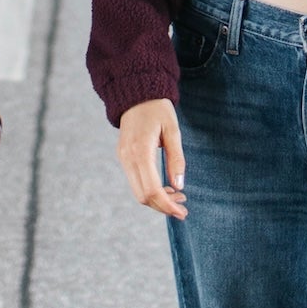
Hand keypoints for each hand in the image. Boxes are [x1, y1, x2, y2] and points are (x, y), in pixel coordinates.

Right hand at [117, 99, 186, 219]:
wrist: (137, 94)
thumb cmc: (158, 110)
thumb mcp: (173, 131)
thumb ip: (176, 158)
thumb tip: (179, 186)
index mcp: (140, 151)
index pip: (152, 189)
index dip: (167, 205)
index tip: (182, 212)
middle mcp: (128, 158)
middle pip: (143, 196)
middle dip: (163, 207)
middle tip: (183, 208)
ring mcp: (123, 158)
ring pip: (138, 192)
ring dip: (158, 200)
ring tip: (178, 197)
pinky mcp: (124, 157)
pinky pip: (136, 182)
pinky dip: (150, 190)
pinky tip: (166, 188)